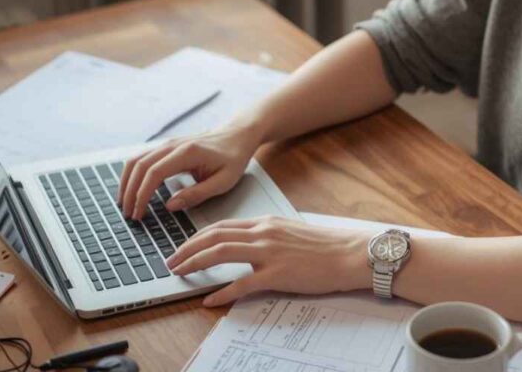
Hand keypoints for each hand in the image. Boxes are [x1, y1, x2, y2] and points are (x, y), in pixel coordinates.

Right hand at [117, 124, 260, 219]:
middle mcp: (173, 144)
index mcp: (187, 152)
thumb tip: (170, 206)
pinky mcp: (166, 146)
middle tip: (128, 214)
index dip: (142, 195)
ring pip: (135, 160)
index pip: (154, 173)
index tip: (139, 213)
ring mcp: (167, 143)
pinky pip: (142, 158)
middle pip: (139, 166)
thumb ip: (197, 194)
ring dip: (127, 182)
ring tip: (125, 204)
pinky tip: (132, 189)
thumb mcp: (223, 181)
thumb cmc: (233, 158)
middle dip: (130, 192)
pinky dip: (132, 174)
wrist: (237, 135)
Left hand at [165, 215, 372, 306]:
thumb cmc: (326, 246)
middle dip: (186, 249)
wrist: (351, 253)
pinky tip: (209, 300)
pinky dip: (221, 292)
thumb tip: (249, 247)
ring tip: (179, 274)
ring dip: (195, 263)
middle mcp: (264, 233)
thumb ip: (268, 237)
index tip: (182, 246)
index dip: (197, 236)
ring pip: (221, 253)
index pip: (222, 226)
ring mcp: (270, 253)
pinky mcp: (278, 275)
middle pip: (214, 237)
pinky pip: (242, 284)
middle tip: (171, 261)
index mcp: (266, 222)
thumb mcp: (291, 233)